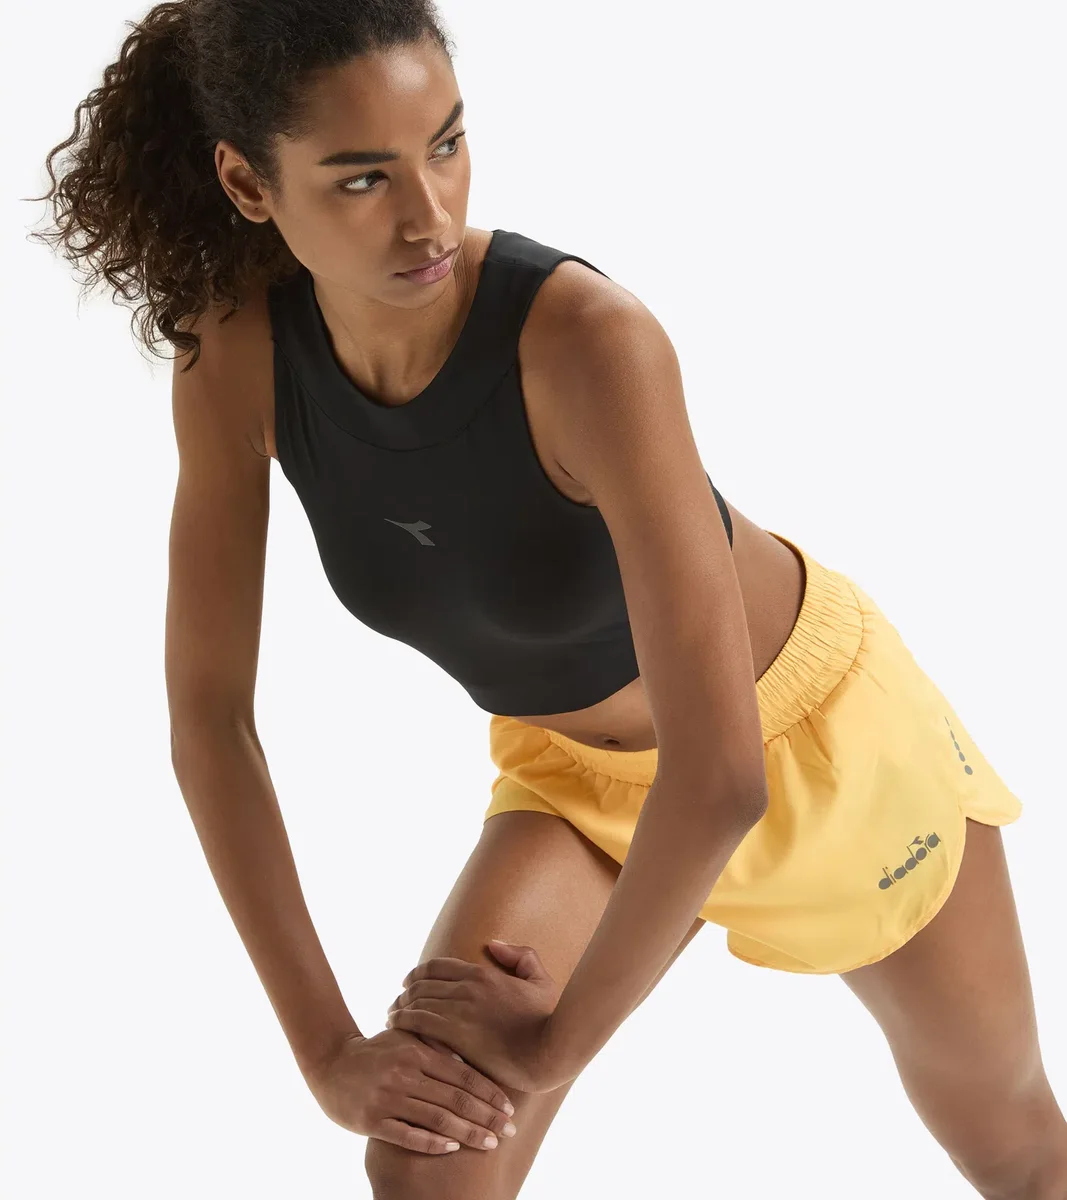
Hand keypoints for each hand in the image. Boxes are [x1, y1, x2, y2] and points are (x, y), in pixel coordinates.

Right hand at [302, 1029, 517, 1153]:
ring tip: (491, 1142)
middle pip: (456, 1099)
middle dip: (487, 1116)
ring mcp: (389, 1097)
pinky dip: (433, 1142)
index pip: (463, 1074)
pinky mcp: (373, 1120)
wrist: (330, 1063)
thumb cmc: (376, 1051)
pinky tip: (452, 1147)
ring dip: (469, 1132)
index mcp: (418, 1052)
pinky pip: (408, 1135)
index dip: (489, 1092)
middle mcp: (406, 1073)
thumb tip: (469, 1058)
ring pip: (438, 1118)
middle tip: (510, 1129)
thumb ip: (434, 1045)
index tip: (510, 1107)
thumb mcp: (405, 1038)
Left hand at [386, 940, 560, 1092]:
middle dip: (405, 992)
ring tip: (391, 1017)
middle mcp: (467, 988)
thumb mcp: (541, 981)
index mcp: (483, 974)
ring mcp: (460, 1010)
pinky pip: (417, 1022)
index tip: (409, 984)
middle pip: (421, 983)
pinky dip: (402, 1021)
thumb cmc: (548, 1020)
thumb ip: (521, 956)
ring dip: (399, 1007)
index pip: (437, 966)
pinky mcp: (455, 1034)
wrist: (549, 1052)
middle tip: (396, 1003)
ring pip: (416, 1001)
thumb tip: (494, 944)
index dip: (419, 974)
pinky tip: (394, 1028)